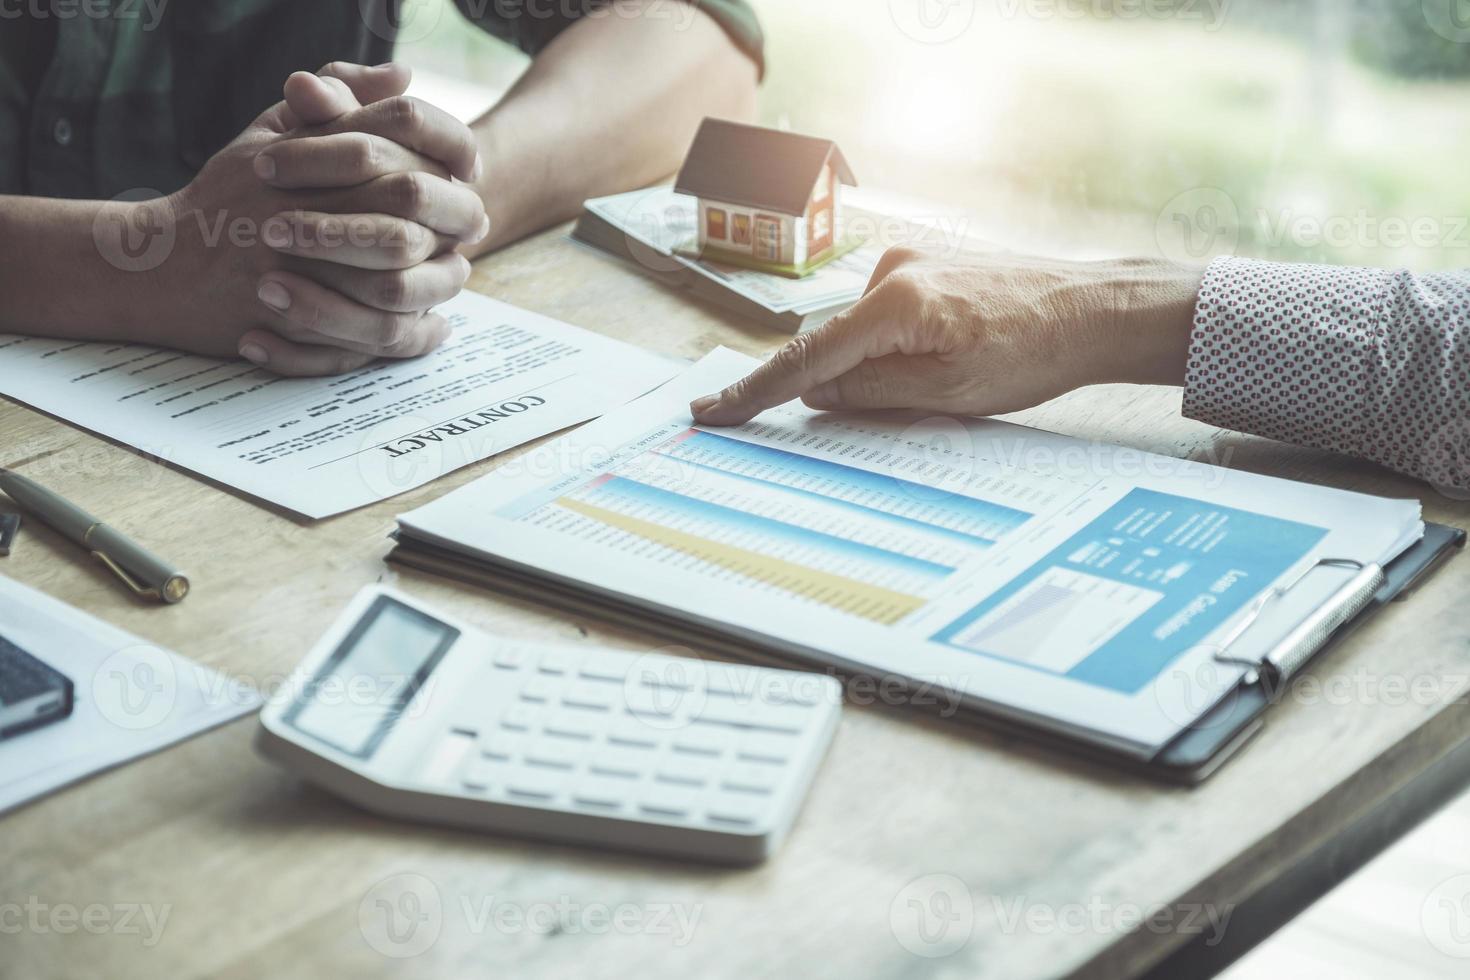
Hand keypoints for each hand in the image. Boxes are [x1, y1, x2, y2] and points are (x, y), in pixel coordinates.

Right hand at [134, 63, 486, 374]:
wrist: (159, 266)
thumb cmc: (227, 196)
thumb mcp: (273, 135)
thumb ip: (338, 102)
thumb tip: (404, 75)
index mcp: (298, 155)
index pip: (396, 134)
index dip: (446, 150)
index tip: (469, 171)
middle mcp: (298, 208)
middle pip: (407, 201)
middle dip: (454, 215)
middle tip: (475, 226)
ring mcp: (293, 271)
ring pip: (396, 276)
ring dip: (440, 280)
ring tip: (458, 276)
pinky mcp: (290, 326)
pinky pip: (371, 336)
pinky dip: (411, 336)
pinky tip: (433, 326)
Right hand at [690, 248, 1203, 424]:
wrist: (1095, 308)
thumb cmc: (1034, 352)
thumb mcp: (947, 393)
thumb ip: (870, 392)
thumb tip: (815, 392)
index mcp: (895, 301)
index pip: (807, 357)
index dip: (756, 392)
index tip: (712, 413)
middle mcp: (892, 268)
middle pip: (834, 344)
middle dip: (846, 386)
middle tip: (912, 402)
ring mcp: (909, 261)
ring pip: (863, 333)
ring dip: (881, 367)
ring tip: (958, 377)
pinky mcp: (926, 265)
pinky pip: (886, 317)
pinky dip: (895, 347)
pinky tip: (950, 359)